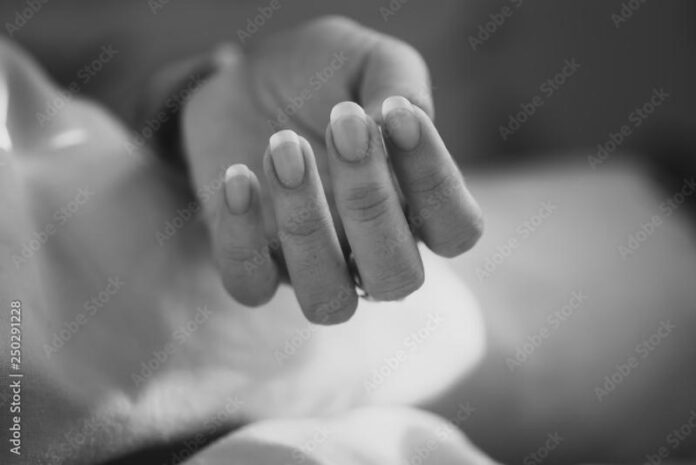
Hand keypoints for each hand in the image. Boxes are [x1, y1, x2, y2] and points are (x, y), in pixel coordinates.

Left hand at [183, 16, 482, 323]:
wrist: (246, 80)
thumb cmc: (321, 75)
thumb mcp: (366, 58)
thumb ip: (398, 81)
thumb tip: (397, 122)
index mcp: (415, 207)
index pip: (456, 230)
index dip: (436, 181)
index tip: (398, 112)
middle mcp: (369, 249)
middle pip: (399, 279)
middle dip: (371, 203)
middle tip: (343, 125)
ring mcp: (311, 264)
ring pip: (328, 301)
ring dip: (307, 228)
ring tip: (284, 146)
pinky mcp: (252, 262)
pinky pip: (250, 286)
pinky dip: (241, 237)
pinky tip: (238, 174)